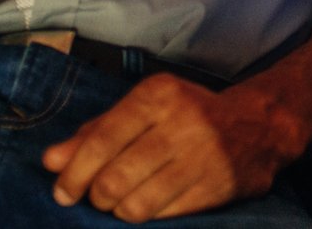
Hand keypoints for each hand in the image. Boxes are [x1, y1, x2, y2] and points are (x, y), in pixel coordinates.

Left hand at [42, 72, 305, 221]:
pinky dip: (148, 216)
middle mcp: (182, 122)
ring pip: (136, 204)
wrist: (259, 125)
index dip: (74, 173)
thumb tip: (52, 161)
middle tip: (98, 198)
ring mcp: (203, 156)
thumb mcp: (144, 110)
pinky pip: (164, 215)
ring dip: (120, 210)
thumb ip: (95, 132)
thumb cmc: (189, 116)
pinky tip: (151, 204)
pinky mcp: (218, 185)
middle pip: (114, 179)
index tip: (62, 192)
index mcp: (157, 95)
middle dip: (96, 197)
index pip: (100, 141)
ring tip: (123, 202)